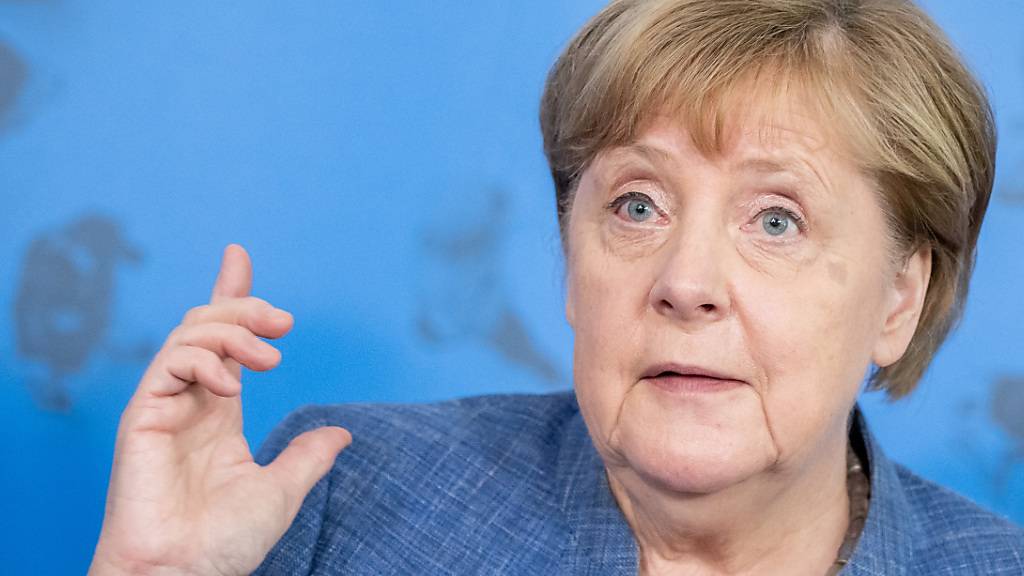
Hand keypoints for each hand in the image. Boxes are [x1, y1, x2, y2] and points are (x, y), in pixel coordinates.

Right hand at [89, 245, 351, 575]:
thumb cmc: (222, 542)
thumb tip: (342, 434)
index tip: (238, 257)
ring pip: (190, 333)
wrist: (182, 575)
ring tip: (271, 356)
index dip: (232, 295)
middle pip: (207, 324)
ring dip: (233, 330)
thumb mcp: (281, 491)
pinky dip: (205, 360)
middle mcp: (190, 400)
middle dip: (243, 305)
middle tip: (284, 320)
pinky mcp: (143, 415)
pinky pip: (170, 362)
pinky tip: (233, 386)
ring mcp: (164, 405)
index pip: (224, 340)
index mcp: (218, 411)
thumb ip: (307, 458)